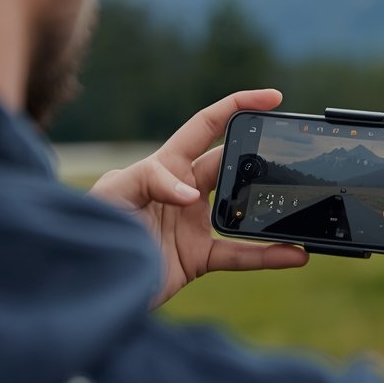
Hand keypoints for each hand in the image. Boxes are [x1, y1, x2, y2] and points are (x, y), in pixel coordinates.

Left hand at [89, 90, 307, 306]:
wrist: (81, 285)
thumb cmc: (87, 228)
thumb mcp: (112, 193)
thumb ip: (150, 179)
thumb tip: (193, 194)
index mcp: (165, 165)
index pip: (207, 126)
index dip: (238, 106)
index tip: (273, 98)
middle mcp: (185, 190)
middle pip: (233, 164)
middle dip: (262, 157)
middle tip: (291, 157)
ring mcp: (194, 224)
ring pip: (244, 209)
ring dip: (272, 210)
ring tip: (302, 207)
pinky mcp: (198, 258)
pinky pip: (241, 254)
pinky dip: (269, 256)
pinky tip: (296, 255)